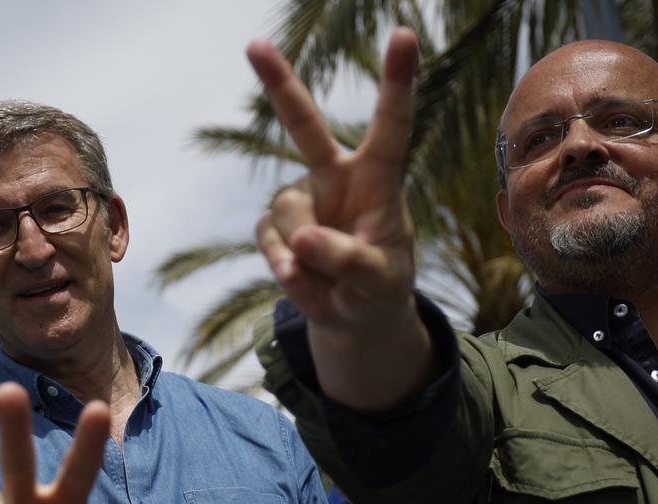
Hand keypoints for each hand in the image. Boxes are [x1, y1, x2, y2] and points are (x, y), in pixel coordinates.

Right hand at [249, 29, 419, 329]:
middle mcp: (335, 178)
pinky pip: (269, 241)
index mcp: (377, 178)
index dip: (397, 81)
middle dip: (280, 84)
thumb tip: (302, 240)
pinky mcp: (275, 227)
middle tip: (254, 44)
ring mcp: (302, 200)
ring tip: (330, 278)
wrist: (354, 315)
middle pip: (304, 126)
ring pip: (288, 215)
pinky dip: (285, 268)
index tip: (404, 34)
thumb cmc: (380, 287)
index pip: (390, 125)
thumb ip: (349, 259)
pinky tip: (303, 279)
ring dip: (304, 255)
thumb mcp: (380, 280)